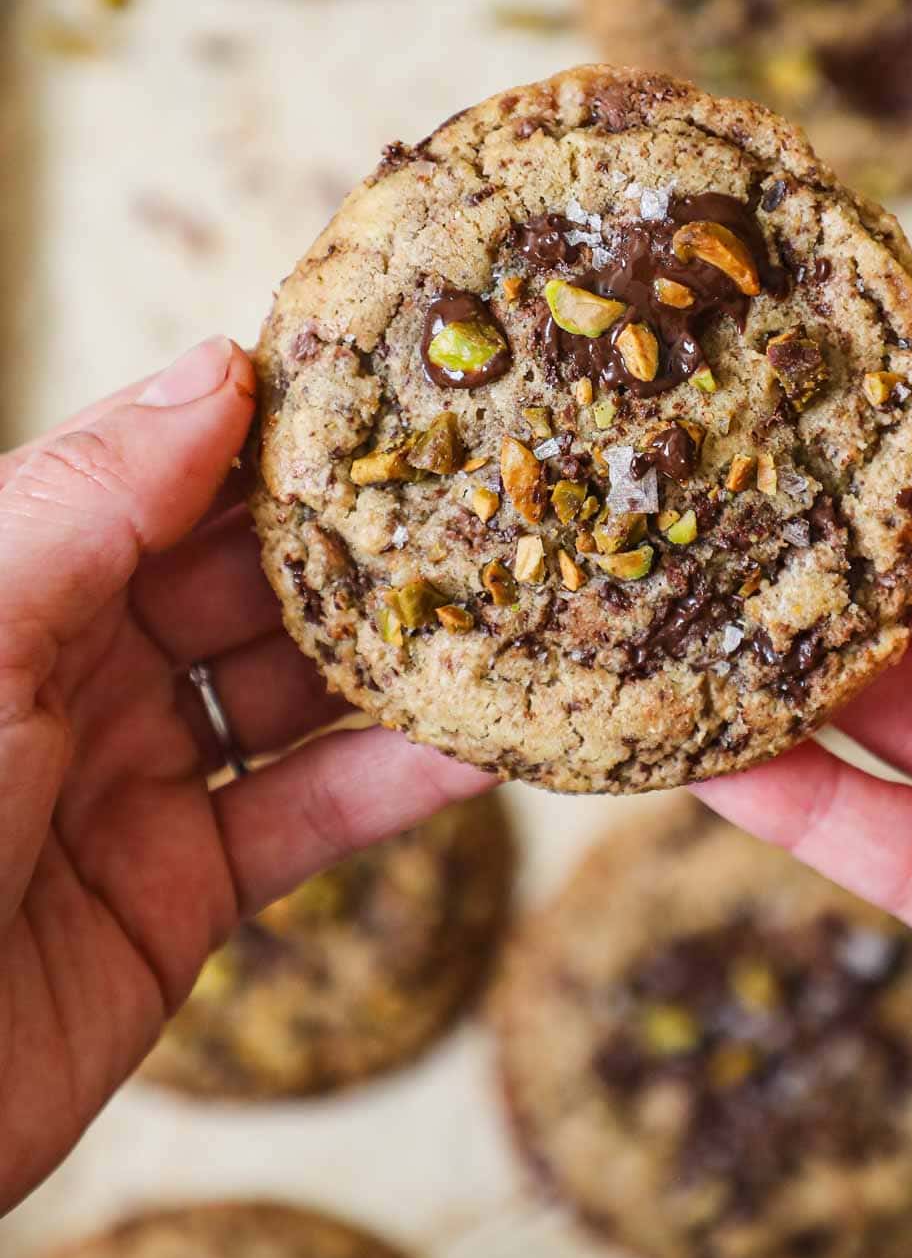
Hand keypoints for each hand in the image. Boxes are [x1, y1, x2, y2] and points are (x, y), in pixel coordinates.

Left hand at [0, 338, 487, 1212]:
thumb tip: (219, 367)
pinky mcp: (183, 890)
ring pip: (296, 692)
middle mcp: (82, 668)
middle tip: (485, 490)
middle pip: (249, 578)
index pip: (165, 475)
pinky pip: (311, 817)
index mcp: (22, 582)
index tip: (386, 381)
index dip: (269, 427)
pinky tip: (488, 744)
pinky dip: (398, 783)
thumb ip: (98, 502)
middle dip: (359, 538)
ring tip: (517, 603)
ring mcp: (137, 777)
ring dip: (400, 656)